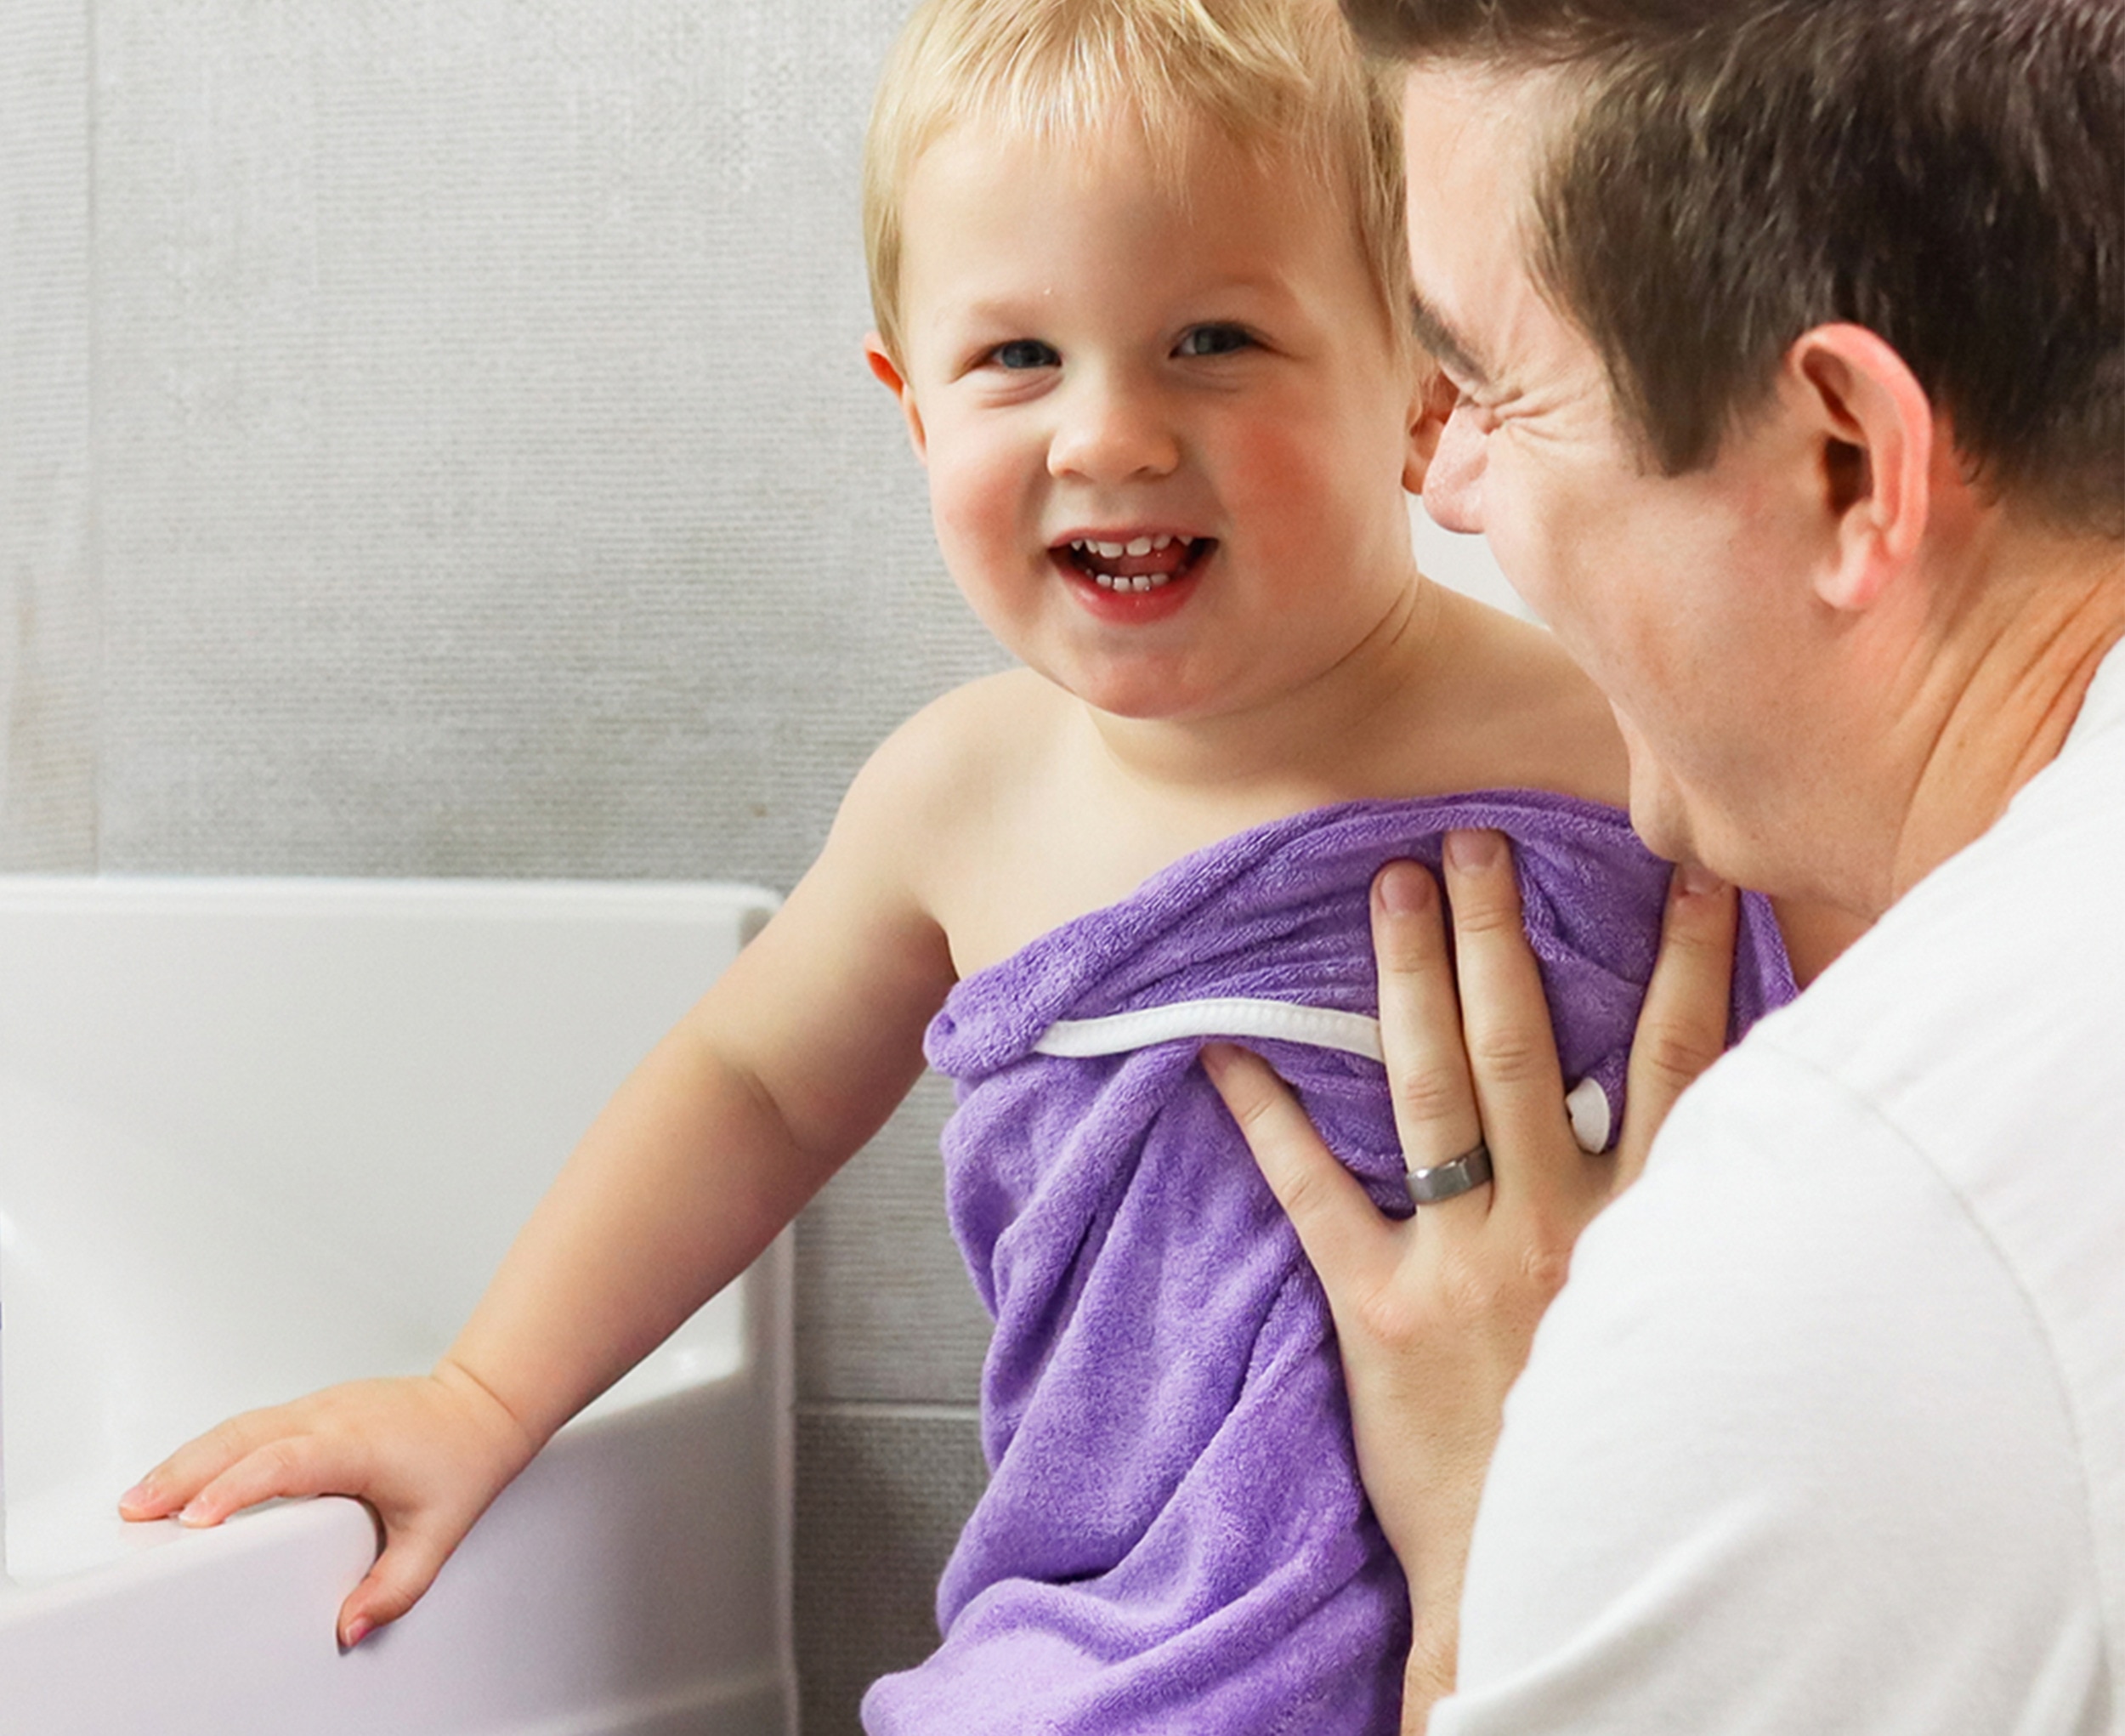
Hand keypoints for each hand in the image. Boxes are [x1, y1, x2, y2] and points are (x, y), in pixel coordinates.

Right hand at [118, 1359, 539, 1646]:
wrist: (482, 1405)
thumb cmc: (461, 1458)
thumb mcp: (439, 1532)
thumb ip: (395, 1586)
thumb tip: (350, 1626)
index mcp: (357, 1445)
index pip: (285, 1461)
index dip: (237, 1488)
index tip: (197, 1517)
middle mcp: (330, 1417)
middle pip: (243, 1436)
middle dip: (186, 1472)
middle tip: (138, 1510)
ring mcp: (318, 1406)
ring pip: (239, 1425)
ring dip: (188, 1459)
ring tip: (142, 1498)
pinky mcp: (311, 1408)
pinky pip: (251, 1424)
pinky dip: (210, 1449)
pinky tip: (184, 1476)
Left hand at [1203, 830, 1738, 1723]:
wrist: (1546, 1574)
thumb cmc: (1624, 1451)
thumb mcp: (1692, 1328)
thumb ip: (1691, 1224)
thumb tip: (1714, 1125)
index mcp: (1651, 1225)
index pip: (1682, 1065)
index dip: (1691, 963)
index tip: (1690, 873)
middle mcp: (1561, 1225)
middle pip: (1529, 1047)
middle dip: (1502, 936)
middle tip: (1474, 841)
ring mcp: (1465, 1260)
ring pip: (1434, 1091)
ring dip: (1408, 981)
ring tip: (1390, 887)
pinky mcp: (1379, 1309)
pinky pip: (1316, 1192)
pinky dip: (1268, 1118)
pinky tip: (1223, 1050)